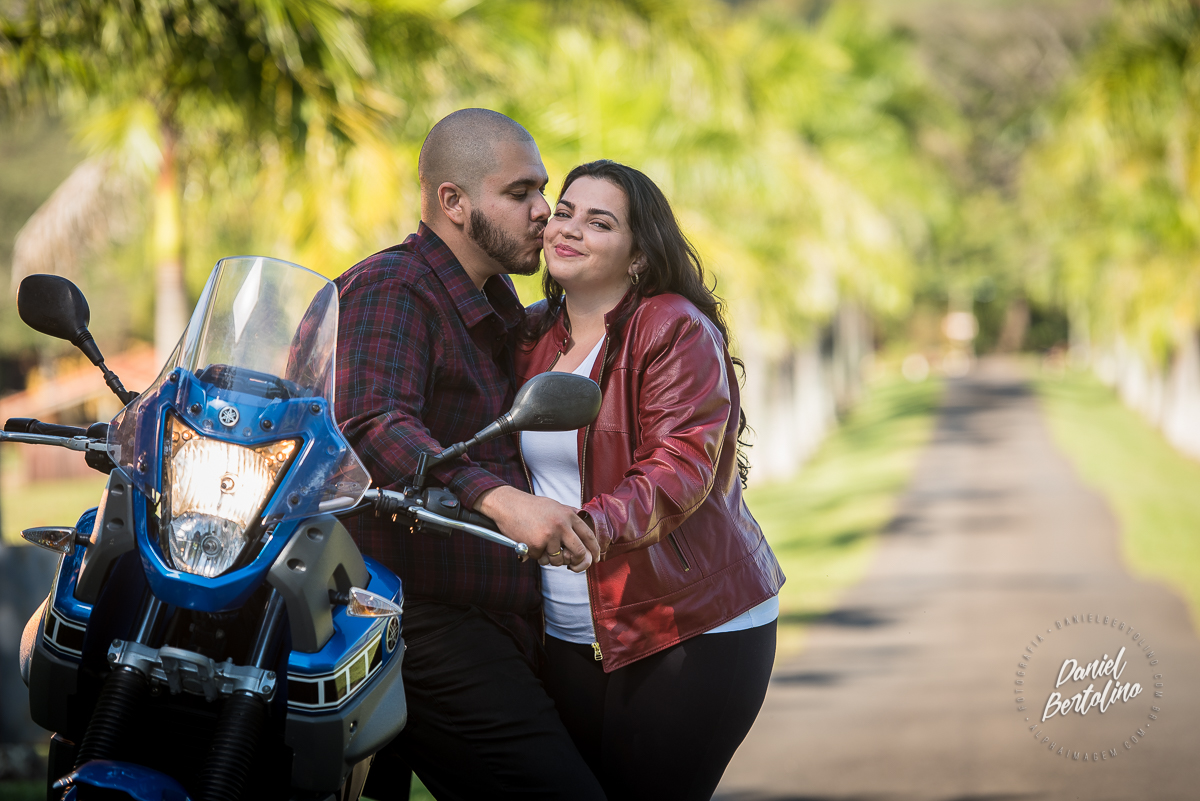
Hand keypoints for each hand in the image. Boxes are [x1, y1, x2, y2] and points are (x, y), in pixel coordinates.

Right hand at [475, 486, 599, 571]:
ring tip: (542, 547)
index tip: (595, 558)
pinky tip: (530, 543)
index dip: (594, 549)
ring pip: (558, 561)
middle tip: (572, 565)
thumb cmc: (530, 506)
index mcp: (568, 515)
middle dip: (578, 562)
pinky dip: (536, 556)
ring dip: (551, 560)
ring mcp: (549, 536)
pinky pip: (541, 559)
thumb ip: (569, 514)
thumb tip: (584, 523)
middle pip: (579, 552)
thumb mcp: (555, 505)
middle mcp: (562, 525)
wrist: (508, 504)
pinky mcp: (537, 545)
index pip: (588, 535)